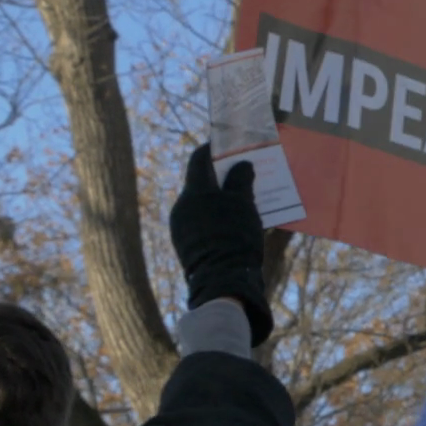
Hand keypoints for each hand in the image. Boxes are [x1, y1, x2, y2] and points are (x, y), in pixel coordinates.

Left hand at [168, 144, 271, 345]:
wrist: (223, 281)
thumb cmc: (234, 237)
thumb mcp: (243, 205)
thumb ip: (241, 180)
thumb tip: (241, 164)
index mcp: (193, 192)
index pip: (199, 160)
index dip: (213, 149)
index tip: (228, 145)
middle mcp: (182, 207)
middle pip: (202, 184)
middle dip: (222, 177)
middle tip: (244, 175)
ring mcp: (181, 228)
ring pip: (203, 205)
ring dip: (221, 200)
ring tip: (244, 204)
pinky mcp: (187, 246)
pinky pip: (203, 224)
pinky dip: (218, 219)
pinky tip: (235, 227)